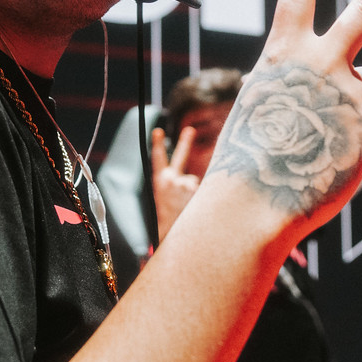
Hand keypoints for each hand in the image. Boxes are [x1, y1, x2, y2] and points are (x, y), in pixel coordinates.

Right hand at [150, 125, 200, 239]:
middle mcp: (171, 179)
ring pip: (195, 182)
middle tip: (190, 130)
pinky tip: (194, 206)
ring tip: (187, 206)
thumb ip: (179, 184)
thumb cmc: (169, 217)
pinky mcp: (194, 188)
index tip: (157, 131)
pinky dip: (202, 197)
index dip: (157, 144)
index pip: (158, 159)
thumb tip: (194, 179)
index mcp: (161, 182)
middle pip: (180, 157)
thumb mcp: (168, 199)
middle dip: (185, 142)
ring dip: (195, 192)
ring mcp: (183, 182)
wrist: (170, 232)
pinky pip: (204, 189)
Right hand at [211, 0, 361, 237]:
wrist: (253, 206)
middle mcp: (321, 63)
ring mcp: (351, 93)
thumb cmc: (250, 162)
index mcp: (283, 54)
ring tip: (314, 141)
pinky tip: (326, 164)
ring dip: (346, 106)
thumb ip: (313, 81)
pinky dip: (348, 146)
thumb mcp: (269, 105)